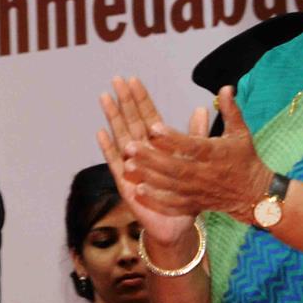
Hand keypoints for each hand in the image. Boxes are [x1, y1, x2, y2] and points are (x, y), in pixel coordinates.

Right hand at [98, 77, 209, 244]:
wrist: (177, 223)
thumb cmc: (185, 192)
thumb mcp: (194, 160)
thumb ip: (196, 135)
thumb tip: (201, 108)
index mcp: (158, 145)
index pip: (147, 116)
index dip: (141, 98)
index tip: (133, 80)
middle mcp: (142, 152)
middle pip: (131, 121)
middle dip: (124, 101)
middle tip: (116, 80)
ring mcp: (132, 165)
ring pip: (121, 136)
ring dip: (113, 117)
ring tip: (105, 98)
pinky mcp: (126, 181)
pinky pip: (116, 162)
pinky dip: (109, 147)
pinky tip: (101, 133)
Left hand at [123, 86, 270, 224]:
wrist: (253, 194)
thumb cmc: (243, 159)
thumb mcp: (240, 133)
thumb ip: (230, 110)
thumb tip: (226, 88)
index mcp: (215, 153)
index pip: (192, 145)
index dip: (172, 137)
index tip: (153, 127)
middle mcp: (204, 173)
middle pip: (175, 166)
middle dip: (151, 157)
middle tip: (130, 146)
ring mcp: (197, 191)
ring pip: (170, 185)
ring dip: (148, 176)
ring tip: (128, 165)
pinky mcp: (194, 204)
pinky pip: (173, 203)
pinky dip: (156, 198)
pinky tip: (139, 190)